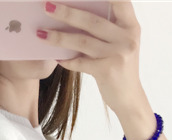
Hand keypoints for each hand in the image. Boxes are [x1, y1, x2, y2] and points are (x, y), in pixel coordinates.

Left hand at [40, 1, 144, 115]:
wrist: (129, 98)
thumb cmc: (120, 66)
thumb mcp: (121, 42)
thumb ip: (107, 26)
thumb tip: (74, 11)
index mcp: (131, 25)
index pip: (119, 0)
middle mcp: (127, 37)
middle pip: (92, 20)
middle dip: (66, 12)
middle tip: (46, 6)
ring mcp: (118, 55)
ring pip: (82, 41)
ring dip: (59, 37)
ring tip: (41, 33)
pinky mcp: (107, 71)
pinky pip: (80, 62)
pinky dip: (66, 60)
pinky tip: (55, 57)